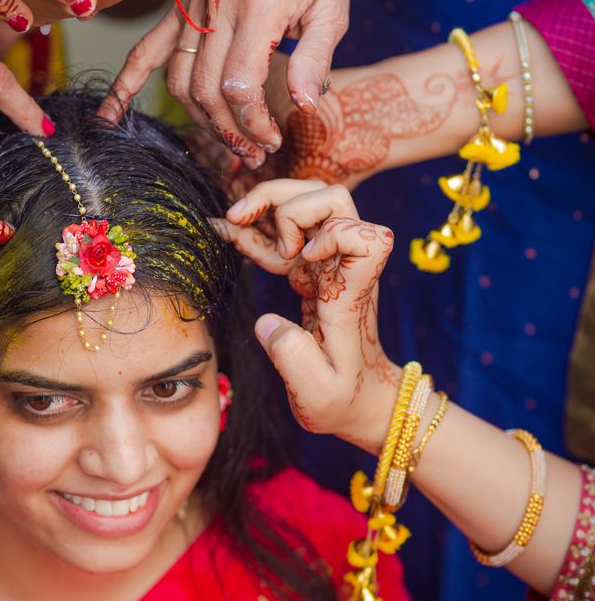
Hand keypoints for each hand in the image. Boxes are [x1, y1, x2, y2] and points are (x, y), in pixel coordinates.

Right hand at [100, 0, 347, 156]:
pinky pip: (146, 50)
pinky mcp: (180, 6)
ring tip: (230, 141)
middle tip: (255, 150)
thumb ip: (317, 58)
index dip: (252, 122)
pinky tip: (109, 116)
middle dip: (228, 130)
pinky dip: (126, 85)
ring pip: (179, 80)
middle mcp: (217, 4)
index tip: (272, 138)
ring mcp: (192, 5)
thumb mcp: (333, 8)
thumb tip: (304, 106)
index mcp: (258, 5)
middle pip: (205, 89)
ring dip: (200, 120)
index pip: (239, 84)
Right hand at [214, 178, 398, 446]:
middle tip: (245, 223)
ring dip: (268, 202)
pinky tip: (230, 234)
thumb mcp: (315, 394)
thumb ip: (291, 356)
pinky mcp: (311, 270)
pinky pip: (286, 230)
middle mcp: (343, 269)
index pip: (370, 238)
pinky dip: (257, 226)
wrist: (358, 401)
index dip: (334, 233)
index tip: (299, 262)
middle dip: (284, 199)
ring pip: (308, 201)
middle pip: (331, 198)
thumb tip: (267, 322)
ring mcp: (328, 264)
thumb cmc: (341, 401)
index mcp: (351, 294)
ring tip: (232, 223)